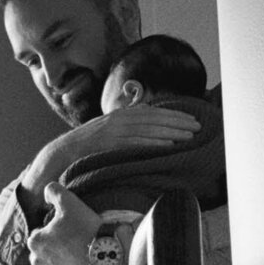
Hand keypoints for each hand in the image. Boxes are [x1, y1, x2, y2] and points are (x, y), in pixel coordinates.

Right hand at [21, 106, 199, 204]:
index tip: (192, 120)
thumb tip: (147, 115)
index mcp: (122, 114)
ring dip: (171, 132)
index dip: (174, 116)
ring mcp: (114, 131)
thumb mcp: (111, 128)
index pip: (154, 113)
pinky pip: (136, 143)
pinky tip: (168, 146)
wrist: (65, 151)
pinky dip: (153, 143)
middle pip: (155, 119)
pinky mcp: (111, 143)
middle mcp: (119, 119)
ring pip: (149, 130)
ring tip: (189, 137)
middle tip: (198, 127)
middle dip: (178, 122)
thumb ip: (129, 121)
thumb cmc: (91, 143)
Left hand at [27, 184, 106, 264]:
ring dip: (56, 258)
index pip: (39, 232)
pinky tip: (77, 264)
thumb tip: (46, 192)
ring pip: (48, 264)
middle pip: (42, 249)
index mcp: (35, 241)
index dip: (53, 229)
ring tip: (75, 252)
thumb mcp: (70, 201)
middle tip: (73, 240)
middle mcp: (36, 261)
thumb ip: (53, 191)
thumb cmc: (87, 228)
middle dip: (53, 245)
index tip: (68, 229)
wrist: (107, 256)